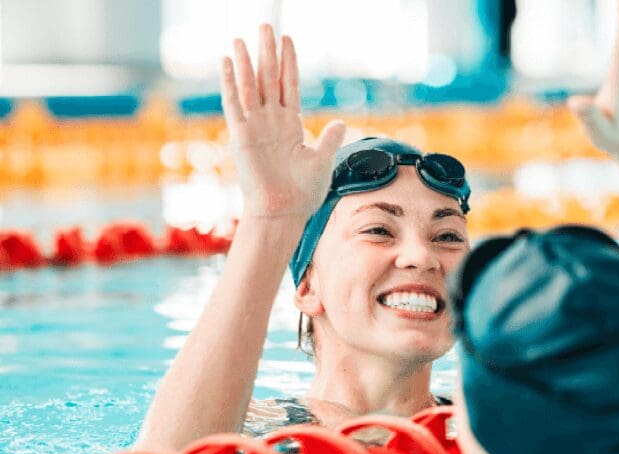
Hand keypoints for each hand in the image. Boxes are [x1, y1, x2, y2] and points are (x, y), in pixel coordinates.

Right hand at [221, 24, 345, 220]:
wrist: (284, 213)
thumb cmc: (303, 193)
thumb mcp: (322, 160)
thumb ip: (329, 139)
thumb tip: (340, 122)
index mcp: (290, 125)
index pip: (288, 85)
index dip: (288, 63)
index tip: (287, 40)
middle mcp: (271, 122)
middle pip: (268, 78)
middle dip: (267, 52)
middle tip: (265, 25)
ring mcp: (255, 127)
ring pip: (249, 86)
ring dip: (246, 61)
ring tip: (243, 37)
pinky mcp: (241, 135)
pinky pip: (233, 103)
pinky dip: (229, 82)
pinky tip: (227, 61)